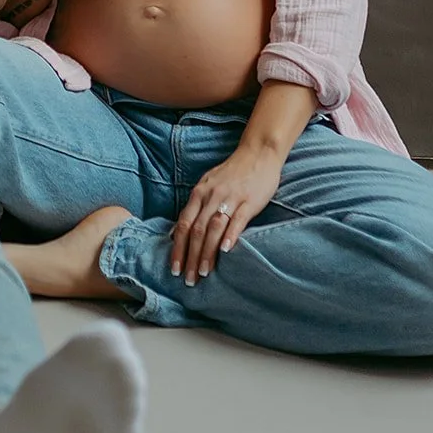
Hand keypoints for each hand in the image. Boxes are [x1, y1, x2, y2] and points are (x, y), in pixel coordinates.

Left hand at [170, 145, 282, 284]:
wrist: (258, 153)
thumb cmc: (233, 173)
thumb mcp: (209, 185)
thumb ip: (197, 206)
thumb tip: (181, 230)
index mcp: (199, 193)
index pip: (183, 224)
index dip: (178, 248)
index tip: (174, 268)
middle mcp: (211, 196)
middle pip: (196, 230)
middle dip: (190, 257)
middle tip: (188, 279)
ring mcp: (230, 198)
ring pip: (213, 228)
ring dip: (207, 252)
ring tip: (204, 272)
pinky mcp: (249, 200)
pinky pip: (238, 220)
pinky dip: (230, 236)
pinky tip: (225, 251)